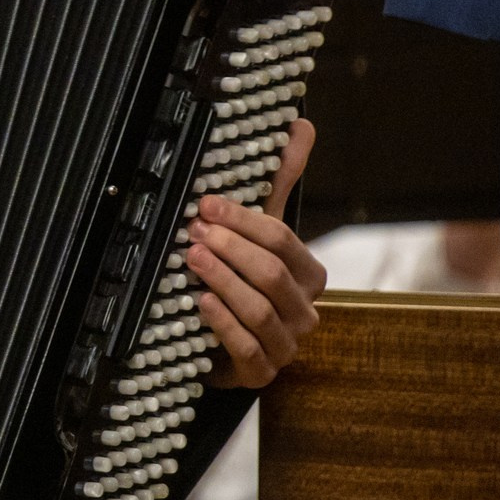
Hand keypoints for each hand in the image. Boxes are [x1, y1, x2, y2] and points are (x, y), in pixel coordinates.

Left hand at [191, 117, 326, 387]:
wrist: (225, 341)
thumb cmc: (244, 279)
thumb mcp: (259, 230)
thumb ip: (278, 181)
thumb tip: (300, 125)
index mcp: (309, 274)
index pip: (282, 240)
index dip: (243, 220)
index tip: (205, 204)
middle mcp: (304, 310)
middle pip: (272, 274)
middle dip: (230, 249)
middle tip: (192, 230)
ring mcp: (287, 345)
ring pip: (260, 311)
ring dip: (222, 282)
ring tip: (190, 258)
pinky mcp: (262, 373)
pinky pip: (249, 350)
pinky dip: (223, 325)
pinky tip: (199, 302)